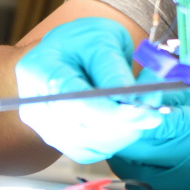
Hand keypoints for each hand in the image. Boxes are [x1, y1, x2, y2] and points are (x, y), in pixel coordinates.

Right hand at [14, 17, 161, 163]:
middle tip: (155, 103)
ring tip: (142, 101)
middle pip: (83, 128)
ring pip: (92, 144)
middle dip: (126, 122)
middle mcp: (34, 105)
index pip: (74, 102)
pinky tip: (124, 116)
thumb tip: (133, 101)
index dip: (111, 113)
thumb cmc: (85, 42)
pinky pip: (95, 150)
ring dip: (126, 130)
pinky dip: (117, 138)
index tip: (146, 113)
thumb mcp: (103, 39)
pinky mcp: (60, 142)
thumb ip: (114, 69)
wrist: (71, 55)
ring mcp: (44, 128)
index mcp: (39, 70)